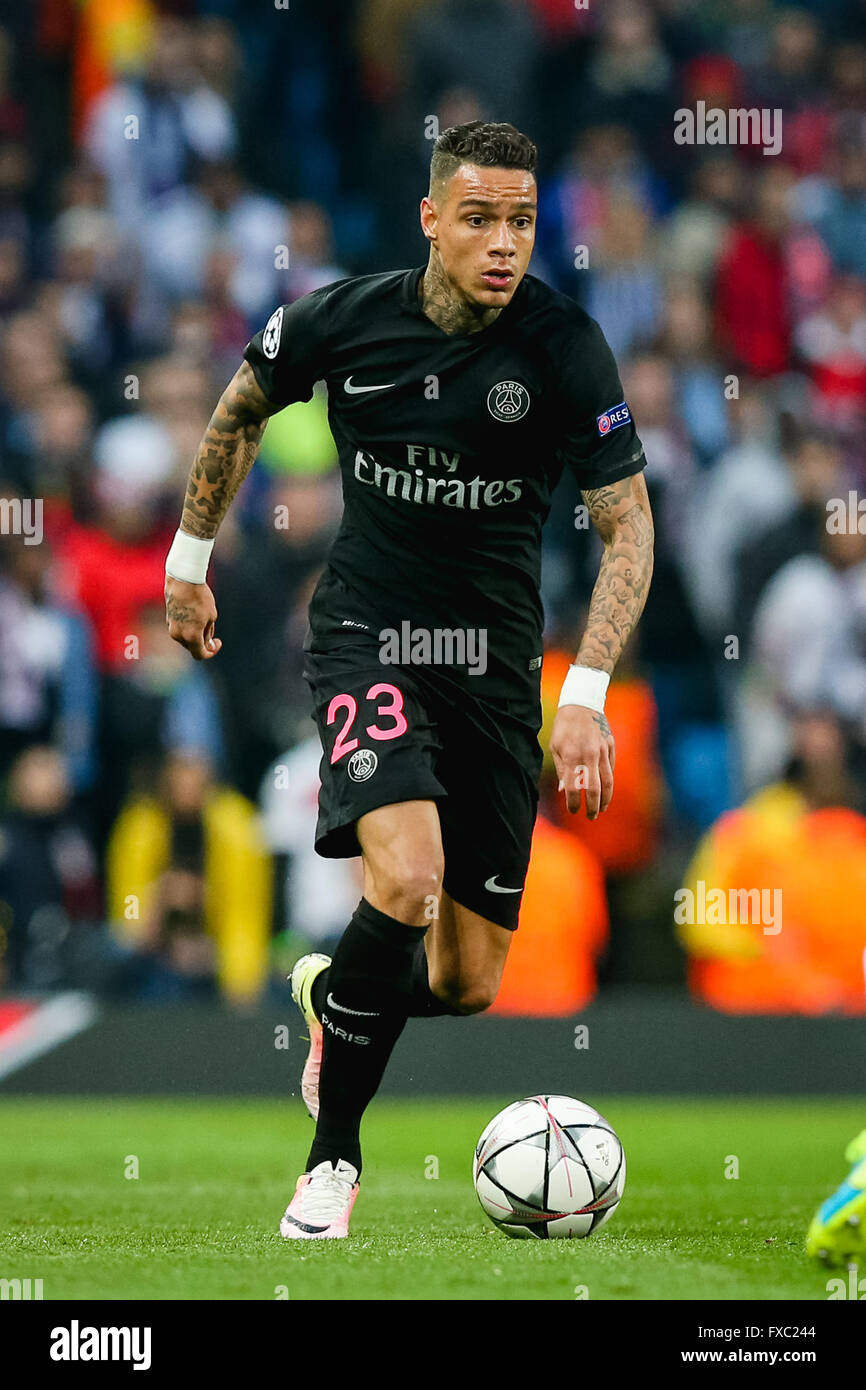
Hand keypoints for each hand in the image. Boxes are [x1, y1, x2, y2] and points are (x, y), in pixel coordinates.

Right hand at [165, 576, 222, 659]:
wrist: (182, 580)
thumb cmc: (200, 597)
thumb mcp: (211, 616)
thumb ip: (209, 633)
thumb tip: (209, 645)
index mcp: (191, 637)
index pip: (200, 655)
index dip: (211, 652)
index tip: (218, 642)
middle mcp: (179, 635)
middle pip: (193, 647)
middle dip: (203, 642)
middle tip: (212, 629)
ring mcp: (171, 628)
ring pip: (186, 638)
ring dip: (196, 634)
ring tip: (204, 617)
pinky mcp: (168, 620)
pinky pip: (180, 630)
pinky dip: (188, 628)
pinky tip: (195, 613)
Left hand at [550, 704, 614, 818]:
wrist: (582, 703)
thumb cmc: (564, 727)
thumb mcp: (555, 746)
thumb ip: (561, 770)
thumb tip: (564, 790)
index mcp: (572, 755)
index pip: (573, 787)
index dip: (573, 802)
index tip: (573, 810)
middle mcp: (589, 755)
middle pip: (594, 788)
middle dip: (592, 806)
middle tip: (590, 817)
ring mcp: (603, 750)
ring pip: (608, 781)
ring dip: (605, 799)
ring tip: (601, 809)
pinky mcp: (611, 746)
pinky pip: (611, 768)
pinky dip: (609, 782)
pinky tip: (605, 792)